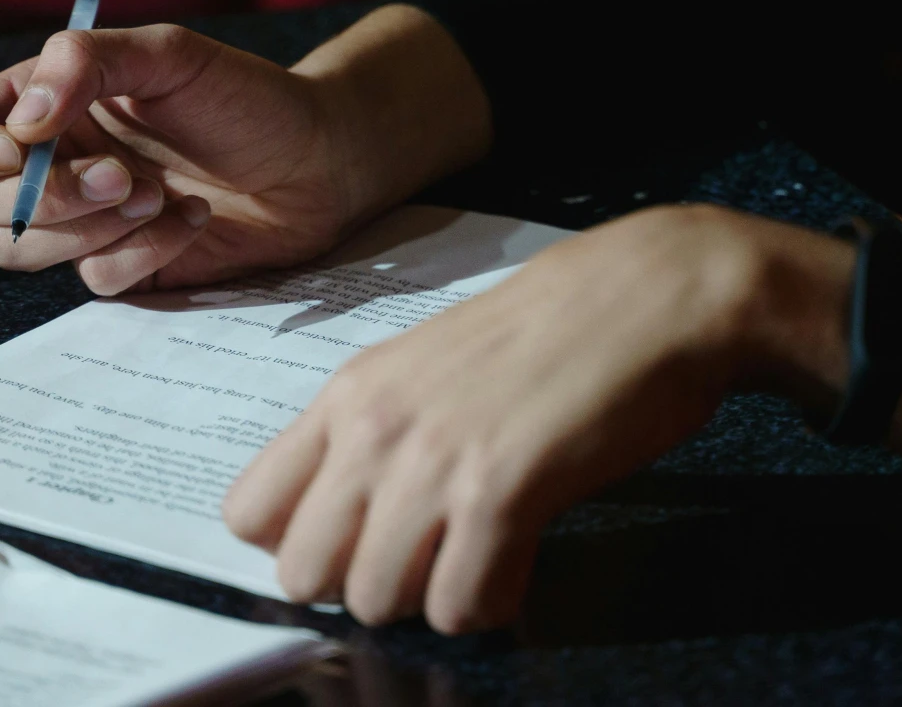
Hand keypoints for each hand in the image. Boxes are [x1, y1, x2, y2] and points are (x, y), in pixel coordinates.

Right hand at [0, 5, 491, 293]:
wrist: (323, 158)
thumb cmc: (248, 95)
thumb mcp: (171, 55)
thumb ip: (89, 63)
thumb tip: (21, 118)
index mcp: (41, 100)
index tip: (13, 150)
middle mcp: (49, 161)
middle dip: (42, 195)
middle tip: (123, 175)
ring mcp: (82, 220)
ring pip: (21, 250)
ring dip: (88, 226)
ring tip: (160, 192)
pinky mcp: (123, 265)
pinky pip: (94, 280)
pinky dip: (142, 251)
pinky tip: (193, 218)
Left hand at [220, 204, 852, 630]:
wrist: (652, 297)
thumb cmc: (556, 330)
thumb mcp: (433, 366)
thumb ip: (380, 430)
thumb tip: (345, 519)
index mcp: (351, 392)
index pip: (249, 511)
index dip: (301, 544)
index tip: (359, 540)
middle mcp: (375, 426)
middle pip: (304, 574)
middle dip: (362, 584)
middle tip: (427, 556)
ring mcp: (433, 460)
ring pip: (378, 600)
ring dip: (431, 597)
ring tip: (482, 554)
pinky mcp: (501, 492)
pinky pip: (460, 604)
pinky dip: (492, 602)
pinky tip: (523, 559)